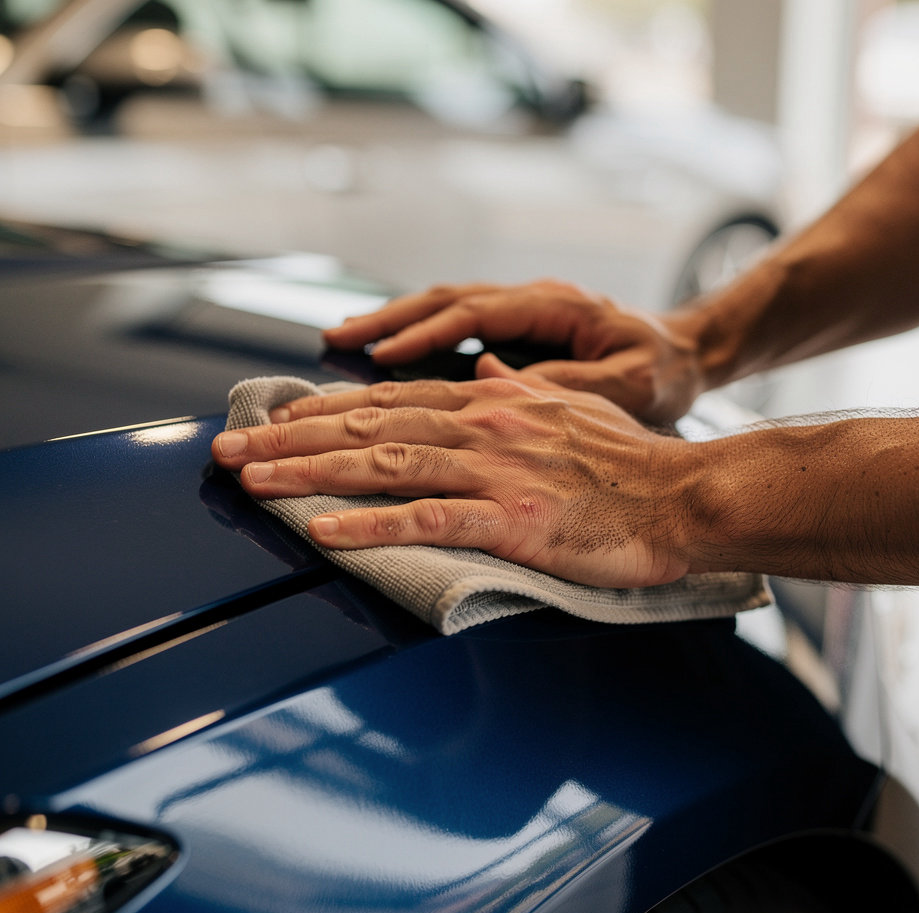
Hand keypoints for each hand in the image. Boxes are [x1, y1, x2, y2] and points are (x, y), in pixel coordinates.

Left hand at [211, 356, 696, 587]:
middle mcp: (486, 425)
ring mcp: (497, 471)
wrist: (686, 497)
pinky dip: (373, 525)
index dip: (326, 412)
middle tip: (229, 451)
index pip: (392, 402)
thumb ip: (519, 389)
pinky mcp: (514, 520)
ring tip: (252, 482)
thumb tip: (483, 369)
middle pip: (371, 428)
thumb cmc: (631, 463)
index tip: (274, 422)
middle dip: (292, 439)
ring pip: (386, 465)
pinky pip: (430, 520)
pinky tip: (324, 532)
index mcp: (494, 402)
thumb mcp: (572, 411)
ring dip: (311, 474)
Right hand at [323, 280, 704, 424]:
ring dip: (394, 322)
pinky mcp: (520, 328)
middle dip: (388, 319)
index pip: (476, 313)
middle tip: (334, 336)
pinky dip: (419, 335)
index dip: (425, 333)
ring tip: (344, 339)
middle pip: (446, 300)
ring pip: (445, 307)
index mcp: (556, 306)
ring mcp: (524, 310)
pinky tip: (387, 354)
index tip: (380, 354)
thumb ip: (565, 382)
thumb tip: (491, 378)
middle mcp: (533, 299)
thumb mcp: (628, 384)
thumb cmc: (664, 371)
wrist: (689, 355)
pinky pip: (459, 325)